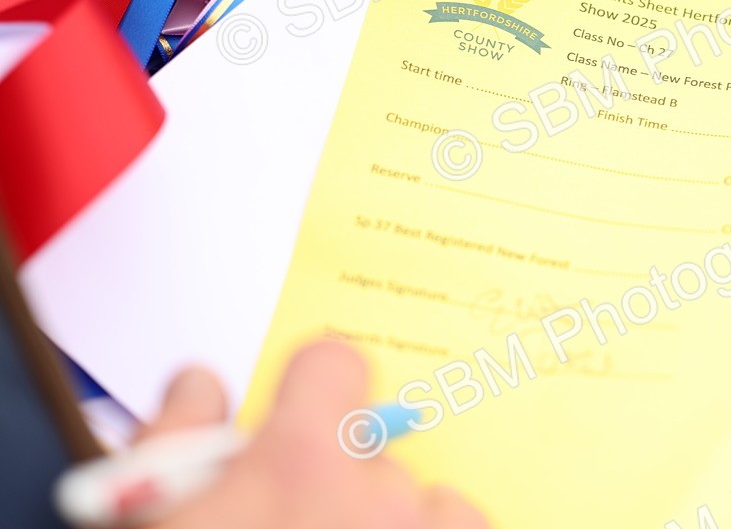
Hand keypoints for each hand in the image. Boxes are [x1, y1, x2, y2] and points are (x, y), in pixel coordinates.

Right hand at [141, 342, 489, 528]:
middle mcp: (379, 493)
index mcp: (300, 459)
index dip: (318, 384)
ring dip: (405, 521)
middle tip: (304, 520)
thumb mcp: (149, 516)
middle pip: (378, 447)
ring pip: (435, 501)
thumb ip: (177, 439)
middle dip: (345, 478)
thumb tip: (200, 381)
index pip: (336, 363)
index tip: (309, 404)